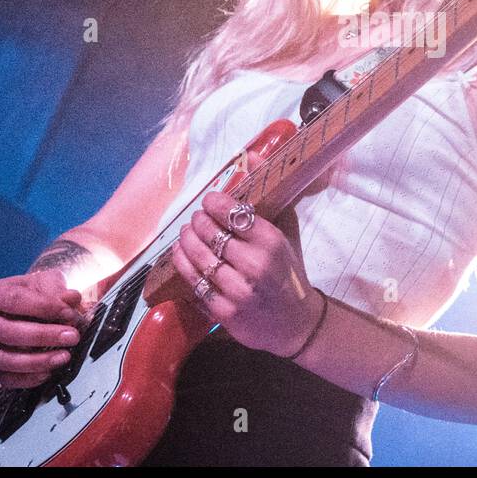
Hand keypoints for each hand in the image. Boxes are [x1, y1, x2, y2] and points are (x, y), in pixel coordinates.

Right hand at [0, 270, 84, 388]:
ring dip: (37, 360)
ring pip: (4, 359)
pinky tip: (48, 371)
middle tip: (71, 336)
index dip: (44, 307)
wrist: (28, 308)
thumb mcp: (48, 283)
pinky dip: (28, 378)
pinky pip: (5, 378)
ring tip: (63, 356)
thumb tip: (71, 299)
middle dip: (42, 336)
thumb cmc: (35, 294)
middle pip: (6, 331)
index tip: (68, 313)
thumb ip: (59, 290)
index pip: (14, 300)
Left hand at [171, 183, 322, 357]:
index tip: (209, 201)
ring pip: (199, 258)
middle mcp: (255, 265)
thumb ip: (269, 196)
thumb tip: (252, 154)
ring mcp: (238, 290)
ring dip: (186, 241)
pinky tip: (181, 254)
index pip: (234, 215)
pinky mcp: (224, 311)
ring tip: (185, 232)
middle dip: (198, 221)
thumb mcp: (286, 231)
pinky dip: (183, 265)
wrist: (295, 324)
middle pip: (212, 234)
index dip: (215, 204)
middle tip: (196, 218)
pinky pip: (195, 283)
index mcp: (272, 242)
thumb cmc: (289, 271)